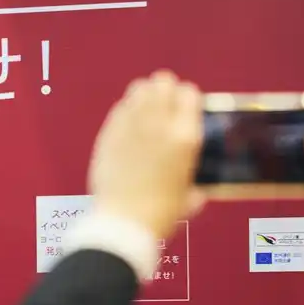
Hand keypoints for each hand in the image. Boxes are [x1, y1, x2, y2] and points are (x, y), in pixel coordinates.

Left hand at [89, 70, 204, 239]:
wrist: (125, 221)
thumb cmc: (161, 213)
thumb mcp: (189, 197)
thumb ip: (194, 185)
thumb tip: (195, 190)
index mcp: (186, 136)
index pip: (189, 93)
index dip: (186, 98)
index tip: (183, 108)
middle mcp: (160, 124)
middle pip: (162, 83)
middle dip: (164, 90)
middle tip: (162, 104)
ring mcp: (131, 126)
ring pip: (138, 89)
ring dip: (144, 96)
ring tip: (144, 110)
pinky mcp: (108, 134)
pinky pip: (118, 108)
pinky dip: (124, 111)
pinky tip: (126, 123)